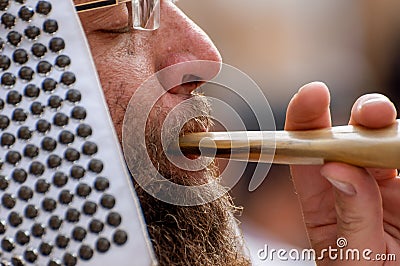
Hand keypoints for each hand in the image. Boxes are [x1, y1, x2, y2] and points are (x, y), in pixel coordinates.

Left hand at [285, 82, 398, 264]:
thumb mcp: (353, 254)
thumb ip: (350, 213)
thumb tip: (335, 168)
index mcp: (321, 200)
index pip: (306, 153)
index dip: (305, 121)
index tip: (311, 96)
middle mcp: (350, 184)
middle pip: (350, 140)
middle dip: (360, 118)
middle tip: (372, 112)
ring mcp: (383, 184)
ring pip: (384, 143)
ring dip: (390, 130)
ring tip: (395, 134)